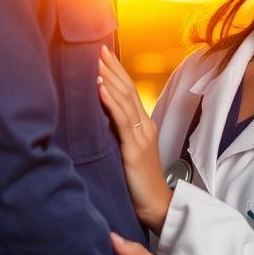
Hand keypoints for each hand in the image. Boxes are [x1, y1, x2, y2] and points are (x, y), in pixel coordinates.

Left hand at [98, 44, 171, 233]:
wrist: (156, 206)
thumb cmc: (140, 182)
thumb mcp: (128, 152)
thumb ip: (119, 133)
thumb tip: (99, 116)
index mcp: (143, 126)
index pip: (129, 91)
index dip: (117, 72)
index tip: (104, 54)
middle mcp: (145, 126)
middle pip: (128, 89)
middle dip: (112, 67)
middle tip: (99, 47)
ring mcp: (141, 136)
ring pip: (125, 100)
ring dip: (110, 78)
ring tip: (97, 61)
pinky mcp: (134, 149)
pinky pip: (122, 121)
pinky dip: (111, 102)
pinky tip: (101, 88)